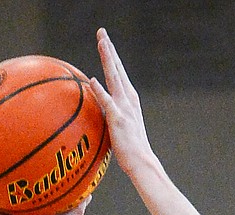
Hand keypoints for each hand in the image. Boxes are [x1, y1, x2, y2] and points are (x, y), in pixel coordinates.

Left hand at [88, 28, 154, 172]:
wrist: (141, 161)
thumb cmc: (128, 147)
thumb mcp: (117, 125)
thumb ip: (109, 113)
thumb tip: (96, 109)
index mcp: (128, 98)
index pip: (117, 72)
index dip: (110, 55)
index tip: (103, 40)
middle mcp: (128, 98)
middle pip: (116, 68)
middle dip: (109, 49)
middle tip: (101, 32)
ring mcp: (124, 107)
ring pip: (114, 78)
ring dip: (107, 60)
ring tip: (101, 44)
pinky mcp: (118, 119)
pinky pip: (107, 102)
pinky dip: (100, 91)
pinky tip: (93, 80)